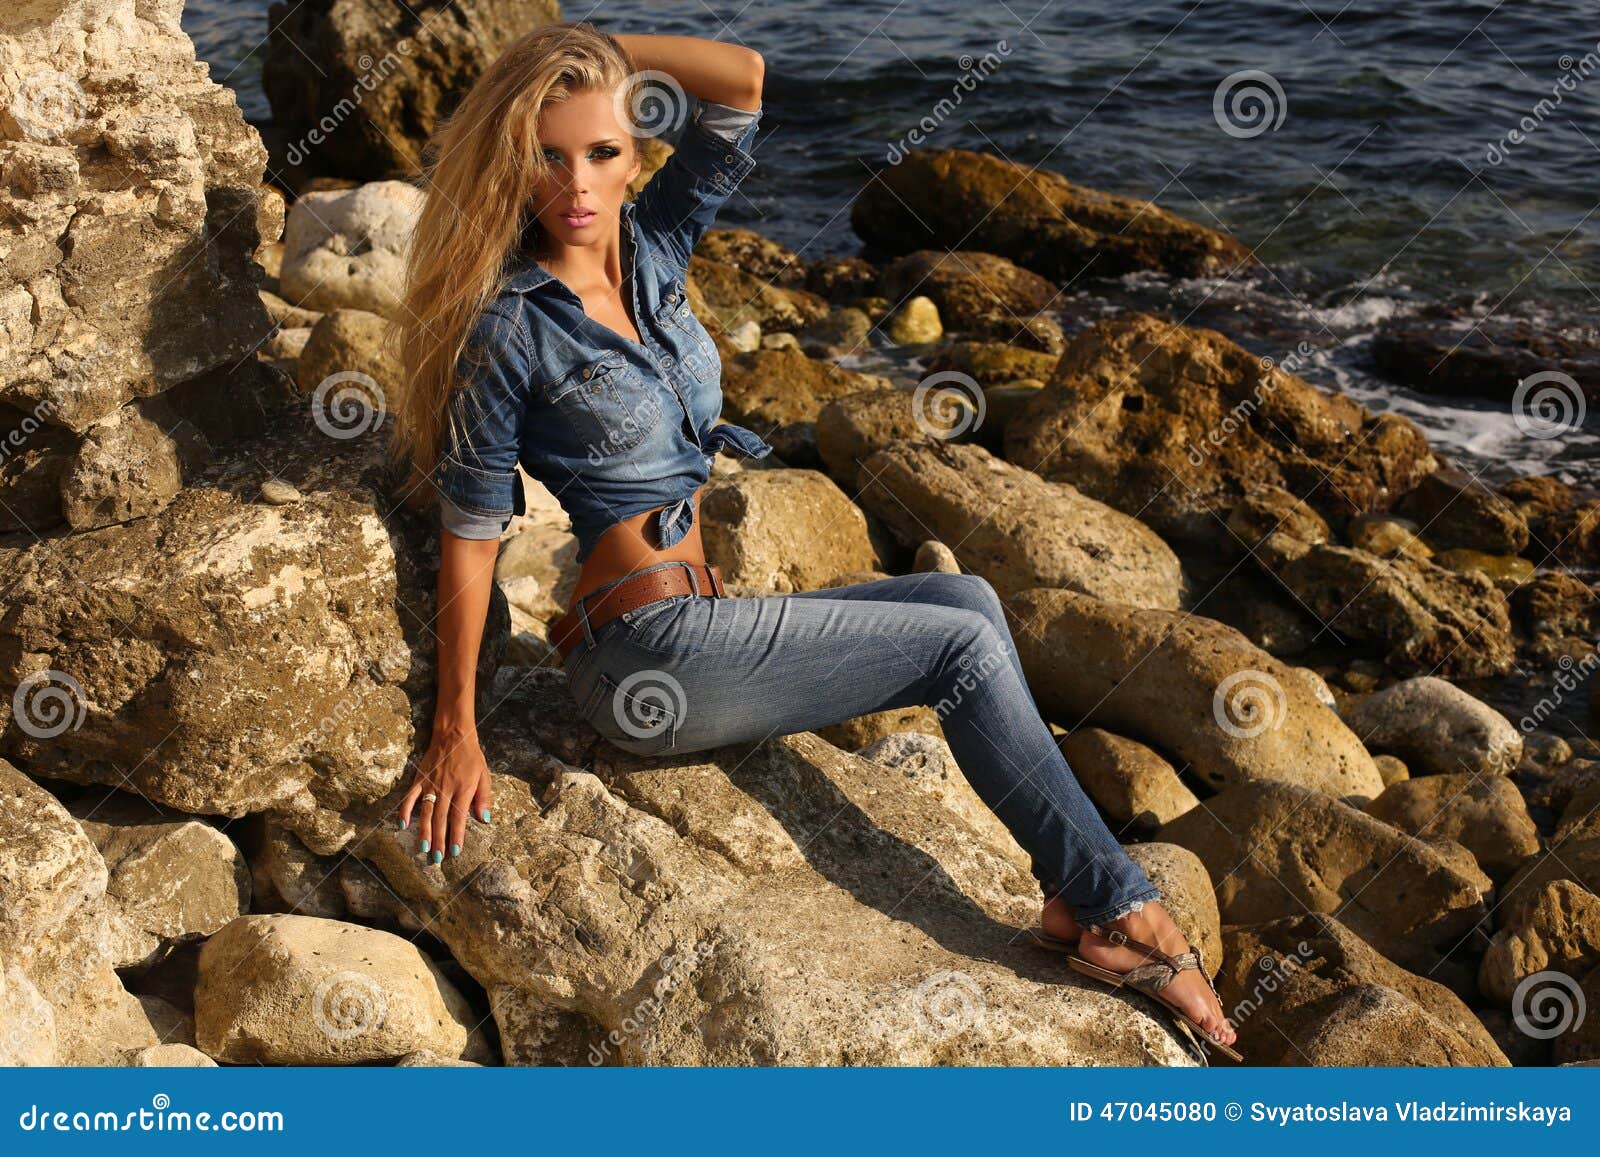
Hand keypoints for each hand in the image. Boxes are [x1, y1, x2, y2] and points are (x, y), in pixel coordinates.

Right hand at [399, 723, 492, 862]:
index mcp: (463, 789)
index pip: (459, 817)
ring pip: (426, 812)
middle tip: (437, 858)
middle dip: (439, 840)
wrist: (454, 735)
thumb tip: (485, 819)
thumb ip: (484, 798)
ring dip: (424, 831)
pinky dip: (405, 810)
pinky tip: (402, 825)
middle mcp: (446, 789)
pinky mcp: (420, 779)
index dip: (457, 835)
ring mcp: (431, 784)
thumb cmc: (471, 757)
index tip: (455, 852)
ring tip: (423, 848)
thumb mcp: (484, 775)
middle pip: (441, 819)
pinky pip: (410, 797)